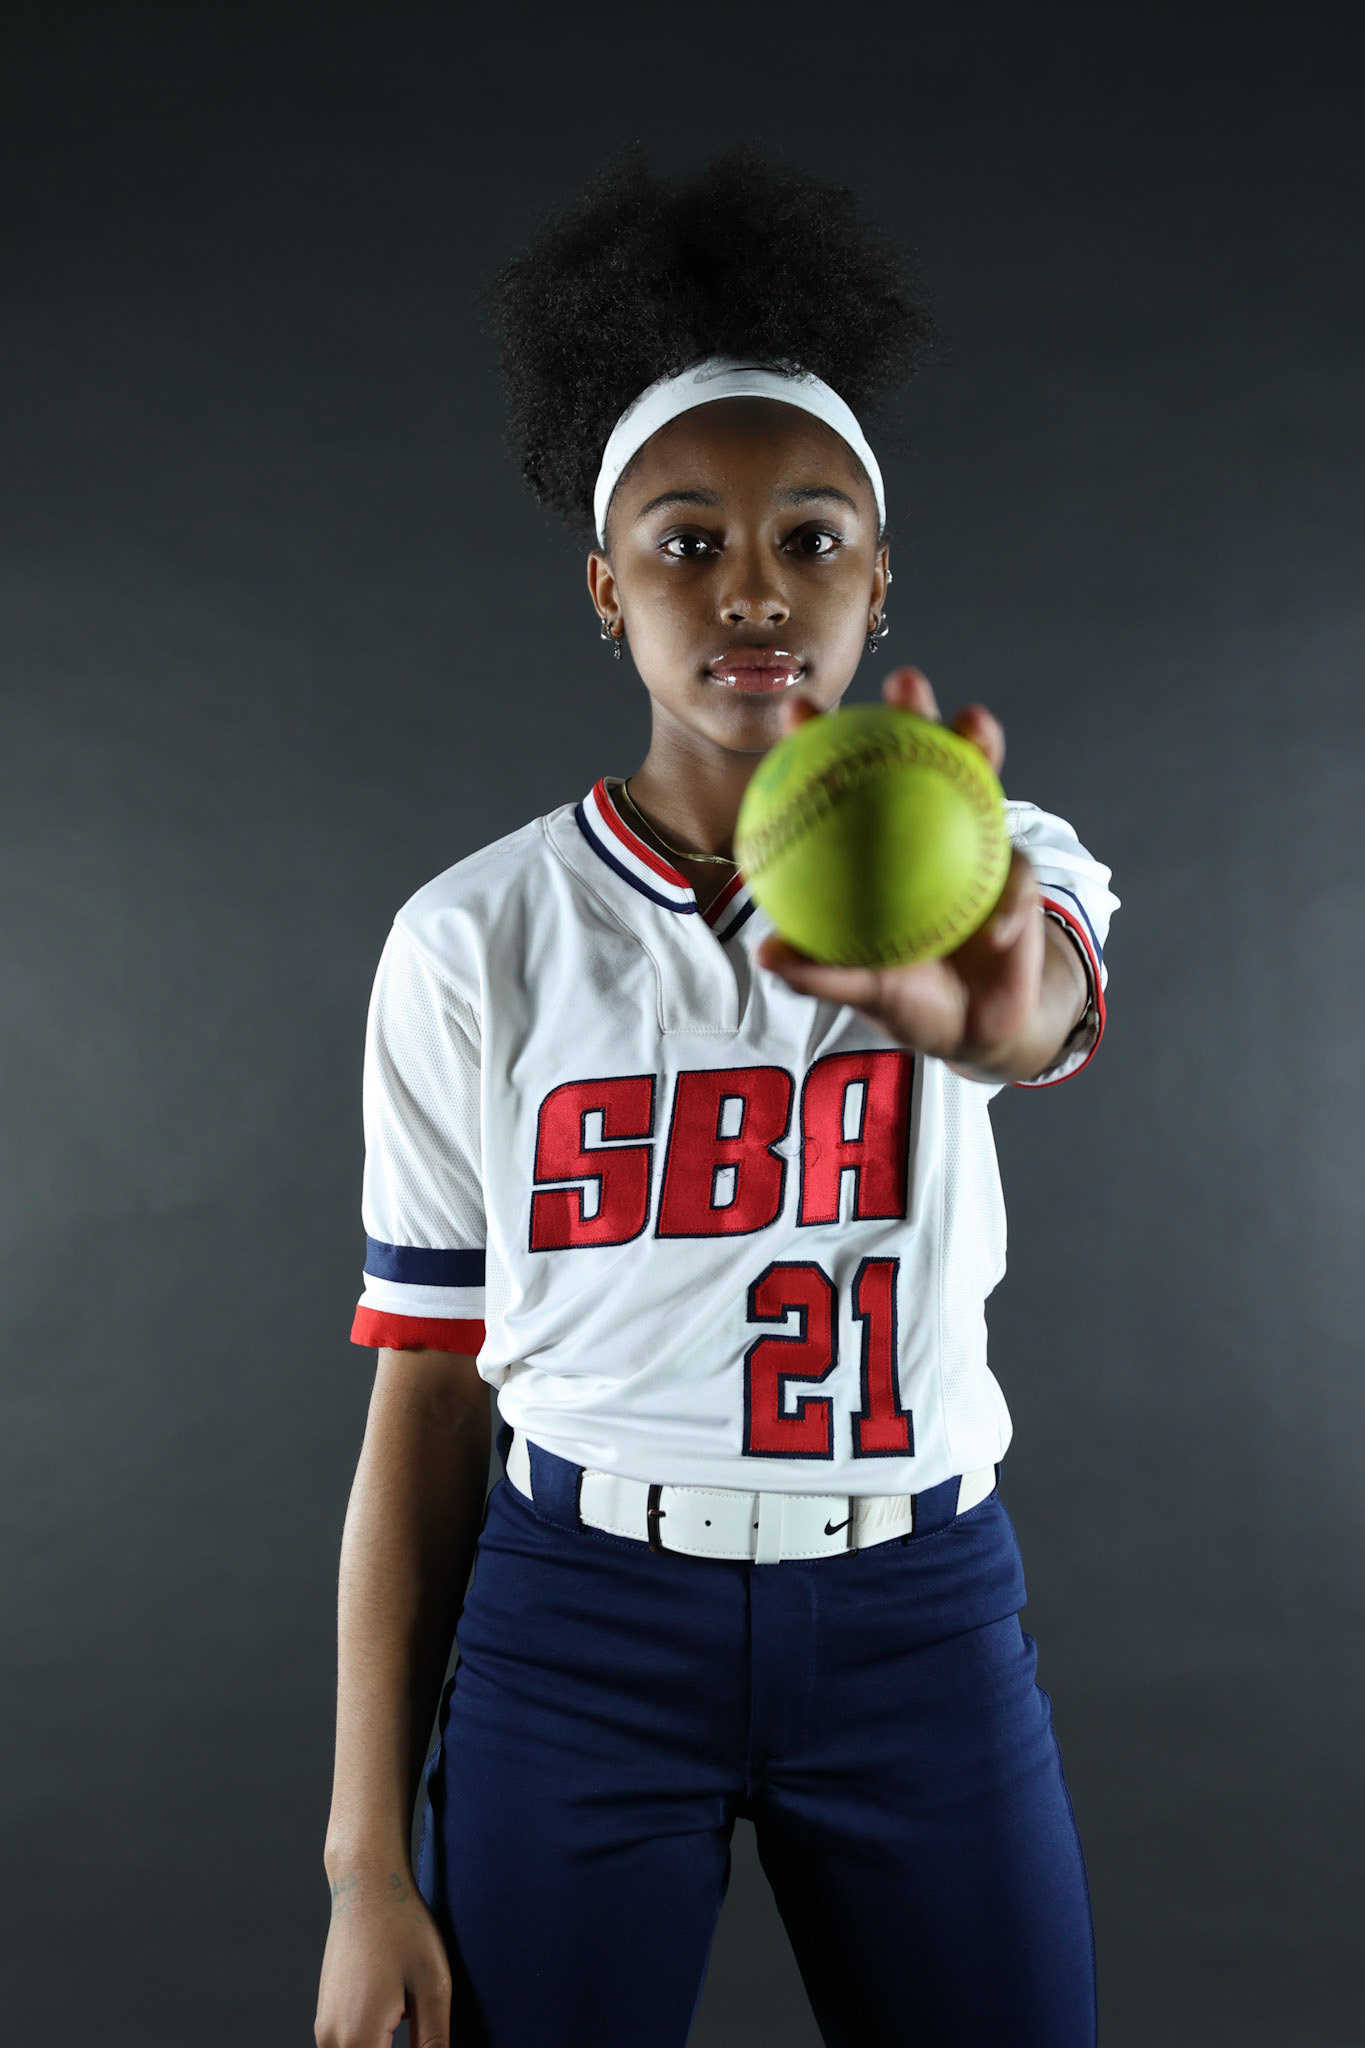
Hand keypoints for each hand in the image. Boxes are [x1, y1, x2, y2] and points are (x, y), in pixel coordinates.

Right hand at [315, 1865, 451, 2047]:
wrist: (366, 1884)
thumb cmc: (403, 1928)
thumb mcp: (432, 1986)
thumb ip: (434, 2042)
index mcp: (359, 2039)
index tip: (429, 2044)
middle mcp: (333, 2041)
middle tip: (422, 2034)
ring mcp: (326, 2029)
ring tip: (410, 2021)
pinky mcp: (328, 2016)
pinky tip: (398, 2027)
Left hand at [754, 667, 1048, 1077]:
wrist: (970, 1022)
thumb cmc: (905, 994)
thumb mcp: (860, 987)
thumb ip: (819, 972)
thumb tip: (767, 954)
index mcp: (878, 841)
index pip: (845, 779)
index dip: (822, 739)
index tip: (798, 709)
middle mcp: (927, 824)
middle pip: (919, 752)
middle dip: (911, 706)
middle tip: (903, 684)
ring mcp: (978, 841)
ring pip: (981, 779)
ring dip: (979, 744)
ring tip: (974, 724)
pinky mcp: (1019, 876)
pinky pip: (1020, 882)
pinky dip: (1010, 901)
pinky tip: (1000, 923)